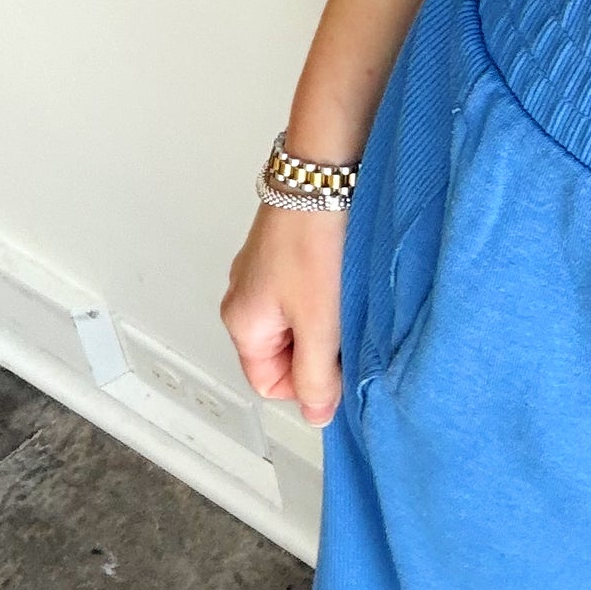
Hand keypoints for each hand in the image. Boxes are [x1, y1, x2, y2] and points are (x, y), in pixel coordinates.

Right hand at [221, 201, 347, 427]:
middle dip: (319, 348)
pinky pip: (306, 290)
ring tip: (348, 297)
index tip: (338, 365)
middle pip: (285, 352)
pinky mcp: (286, 252)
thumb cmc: (313, 242)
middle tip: (346, 326)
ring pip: (299, 320)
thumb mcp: (319, 323)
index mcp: (242, 322)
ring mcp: (264, 273)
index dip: (307, 384)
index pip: (270, 384)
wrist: (322, 175)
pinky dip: (328, 290)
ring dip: (327, 317)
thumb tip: (315, 414)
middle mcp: (245, 298)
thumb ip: (316, 375)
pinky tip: (346, 276)